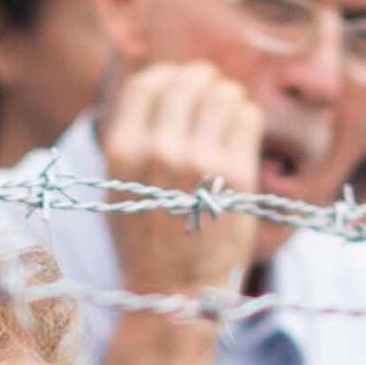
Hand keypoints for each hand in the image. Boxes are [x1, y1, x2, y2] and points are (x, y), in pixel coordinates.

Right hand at [94, 62, 275, 296]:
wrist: (175, 289)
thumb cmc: (146, 237)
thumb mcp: (118, 185)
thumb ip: (133, 137)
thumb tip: (158, 86)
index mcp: (123, 151)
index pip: (147, 83)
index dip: (167, 75)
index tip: (179, 82)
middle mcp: (159, 150)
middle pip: (187, 82)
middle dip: (203, 81)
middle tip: (211, 91)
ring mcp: (200, 162)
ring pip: (222, 95)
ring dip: (228, 97)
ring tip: (227, 114)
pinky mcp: (236, 175)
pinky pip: (247, 118)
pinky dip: (246, 118)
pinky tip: (240, 132)